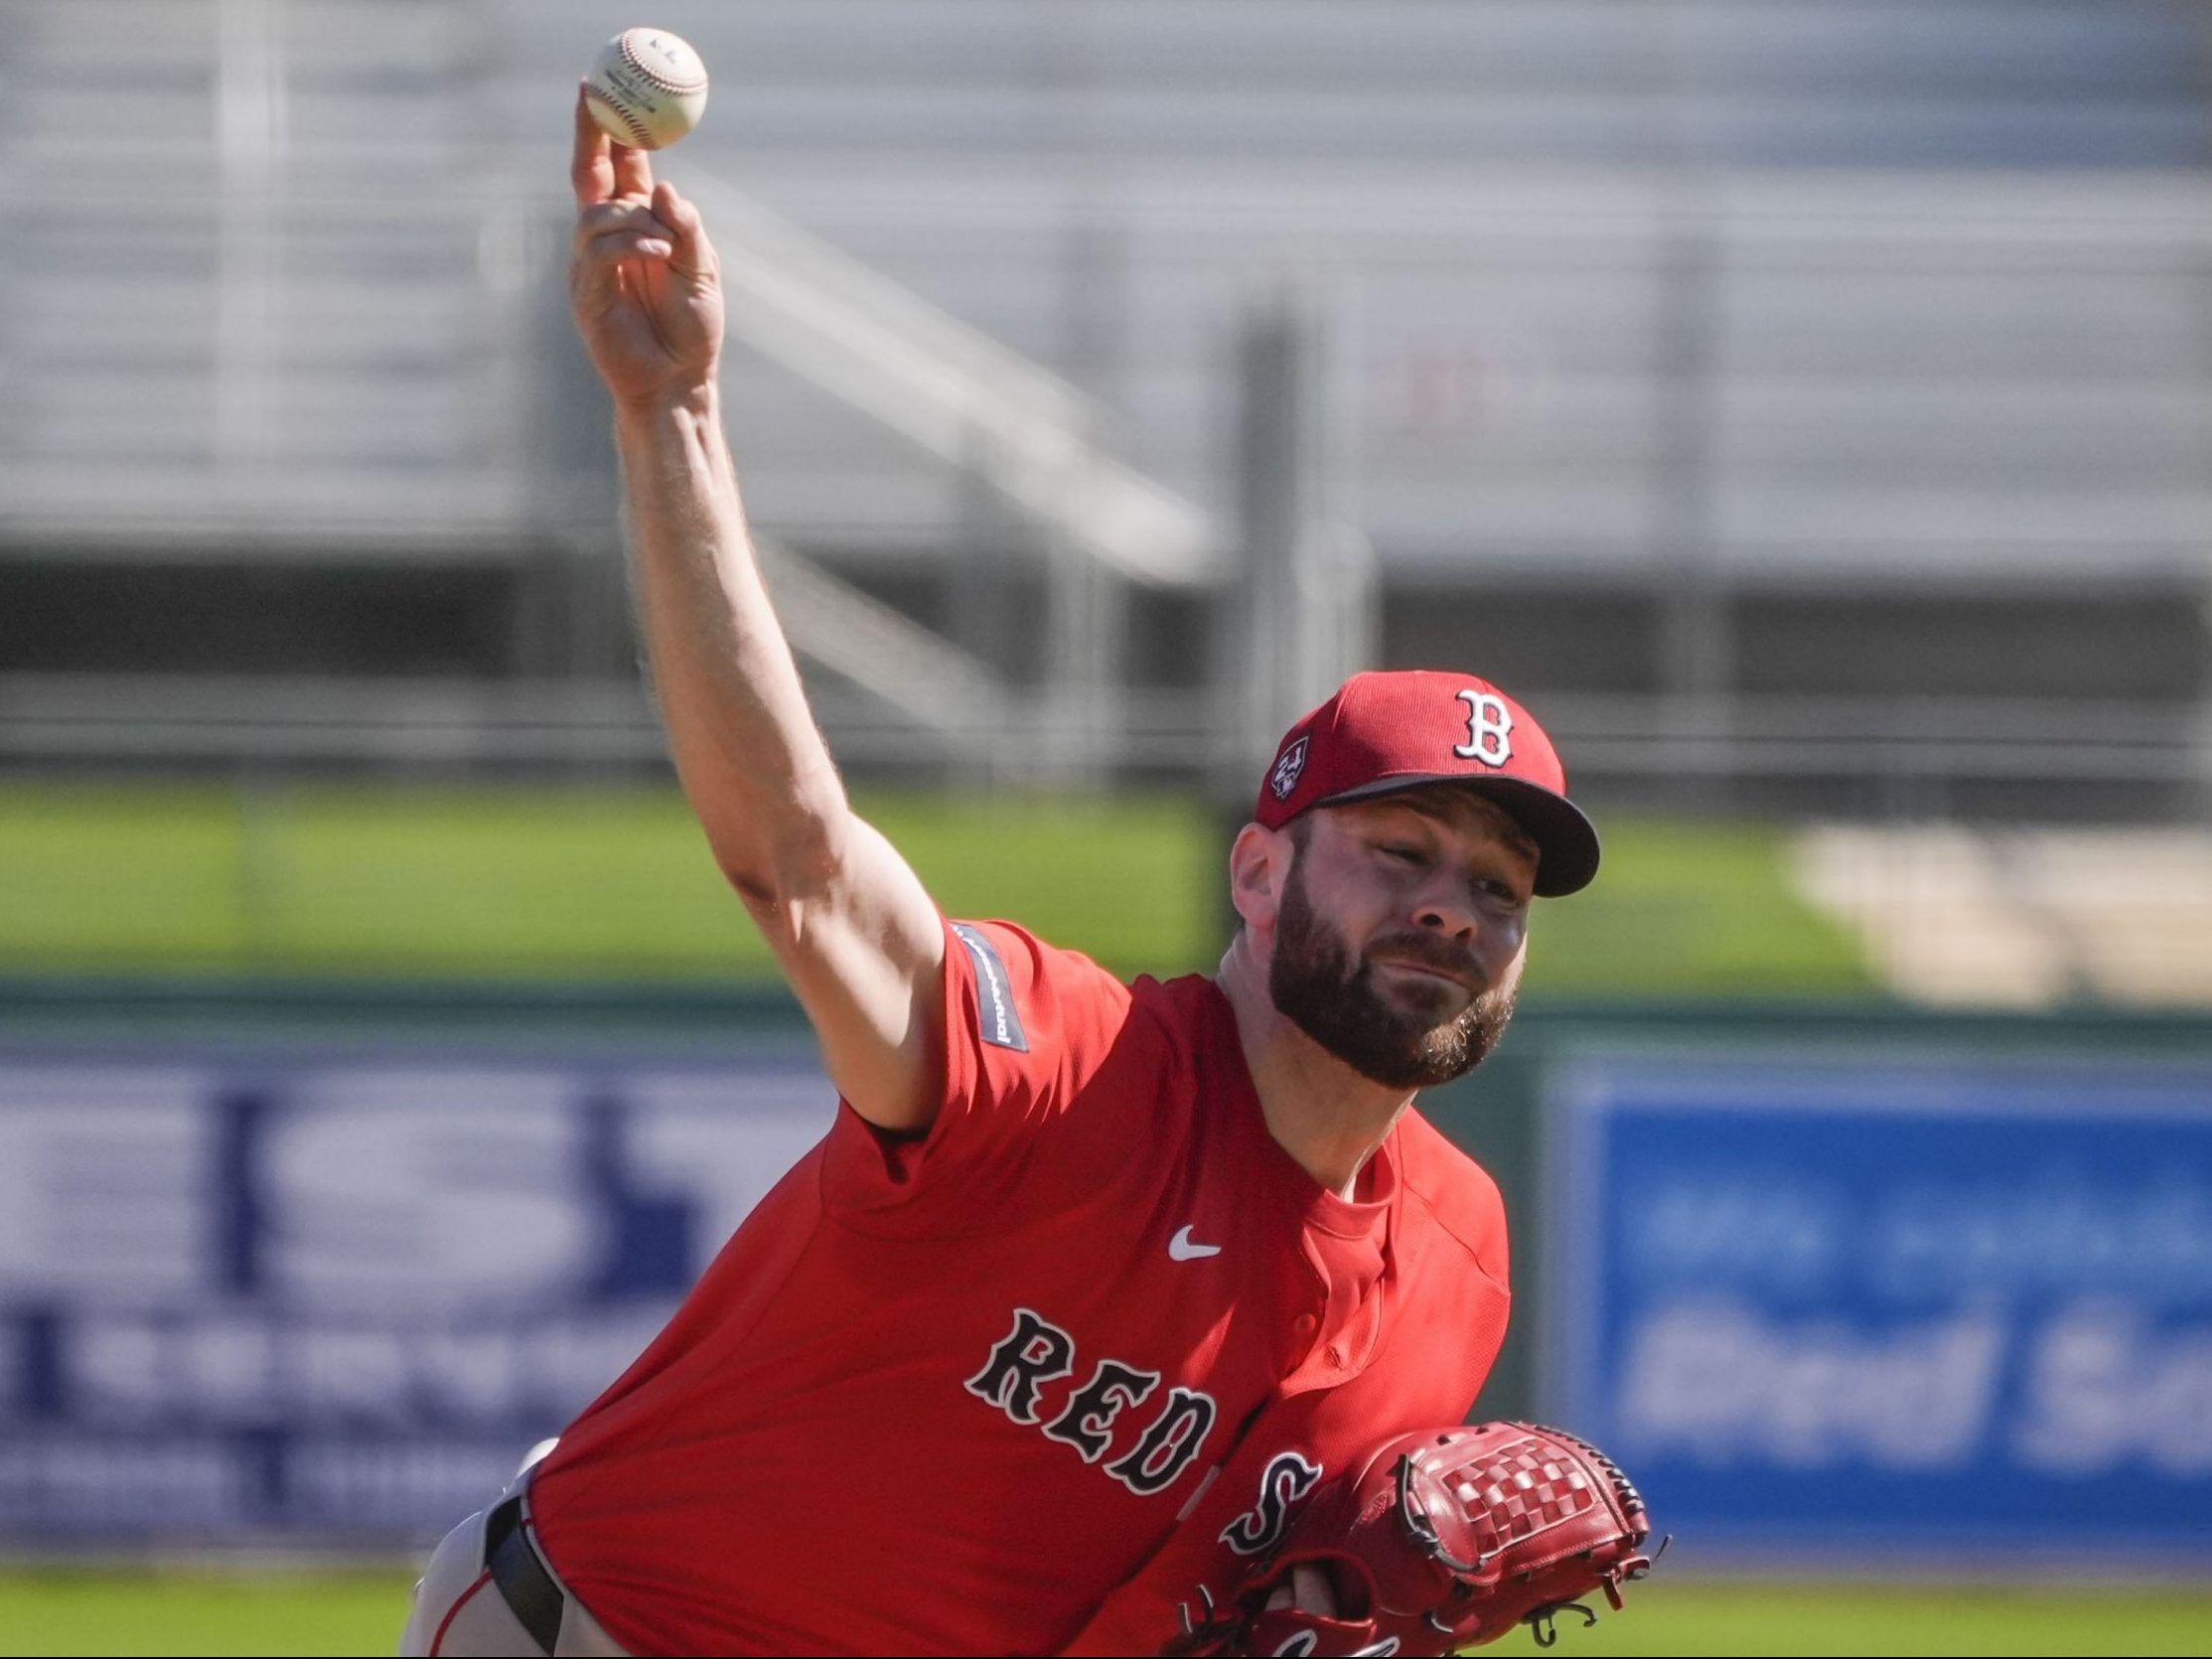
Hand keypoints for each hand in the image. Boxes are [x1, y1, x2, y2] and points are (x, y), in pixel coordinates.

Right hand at [568, 87, 723, 409]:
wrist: (680, 384)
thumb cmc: (692, 329)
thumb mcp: (701, 269)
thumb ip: (684, 228)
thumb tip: (662, 186)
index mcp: (636, 227)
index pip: (617, 167)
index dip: (607, 129)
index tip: (601, 89)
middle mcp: (606, 241)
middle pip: (589, 177)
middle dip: (591, 137)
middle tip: (595, 101)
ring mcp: (591, 267)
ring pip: (597, 215)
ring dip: (634, 218)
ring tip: (667, 243)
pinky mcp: (587, 296)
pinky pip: (599, 253)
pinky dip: (631, 244)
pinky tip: (660, 253)